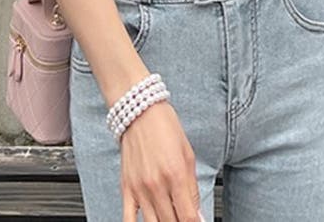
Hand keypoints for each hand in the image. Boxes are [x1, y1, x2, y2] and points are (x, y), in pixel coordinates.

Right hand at [120, 100, 202, 221]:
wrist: (140, 112)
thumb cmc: (165, 128)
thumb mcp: (188, 155)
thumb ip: (193, 188)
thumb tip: (197, 214)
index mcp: (176, 175)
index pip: (188, 216)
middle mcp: (157, 185)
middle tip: (184, 217)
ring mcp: (140, 189)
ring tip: (170, 218)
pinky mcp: (126, 188)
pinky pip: (128, 219)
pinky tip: (149, 221)